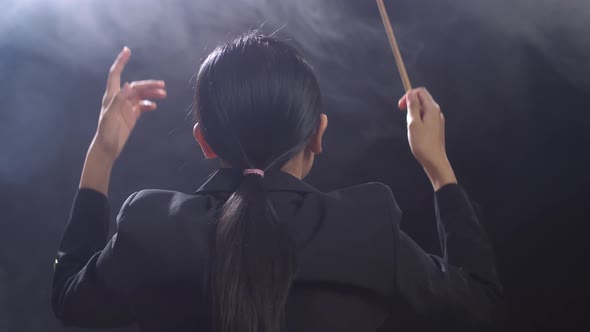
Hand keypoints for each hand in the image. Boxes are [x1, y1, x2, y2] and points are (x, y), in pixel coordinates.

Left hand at [93, 47, 166, 161]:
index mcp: (112, 96)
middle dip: (148, 84)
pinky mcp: (131, 115)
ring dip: (151, 93)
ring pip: (140, 95)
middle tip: (162, 86)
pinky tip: (154, 107)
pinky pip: (141, 106)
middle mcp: (119, 99)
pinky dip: (148, 104)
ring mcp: (125, 107)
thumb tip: (128, 84)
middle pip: (135, 86)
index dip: (121, 62)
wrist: (107, 148)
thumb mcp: (110, 116)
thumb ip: (118, 100)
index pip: (116, 74)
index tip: (127, 51)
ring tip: (163, 95)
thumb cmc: (106, 133)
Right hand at [398, 88, 456, 189]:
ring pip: (423, 109)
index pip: (420, 92)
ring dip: (413, 113)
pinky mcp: (436, 128)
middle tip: (403, 115)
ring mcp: (437, 120)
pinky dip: (418, 120)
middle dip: (410, 104)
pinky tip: (415, 131)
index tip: (401, 105)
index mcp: (432, 109)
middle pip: (423, 99)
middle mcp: (437, 112)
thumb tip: (411, 93)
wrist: (434, 160)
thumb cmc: (423, 144)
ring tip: (410, 126)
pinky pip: (425, 118)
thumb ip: (412, 107)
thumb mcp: (413, 123)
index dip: (409, 95)